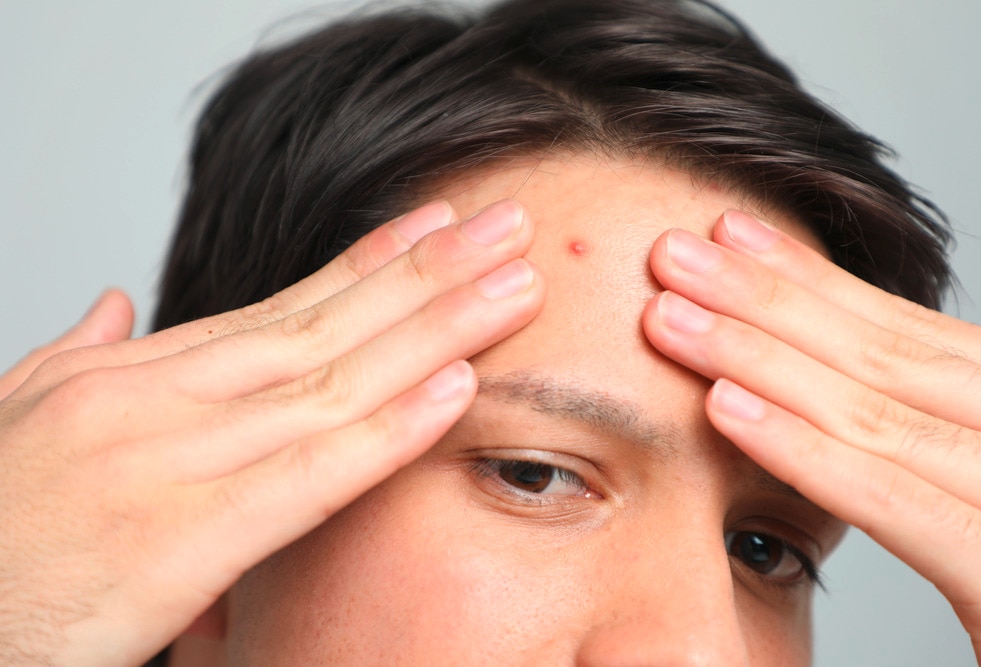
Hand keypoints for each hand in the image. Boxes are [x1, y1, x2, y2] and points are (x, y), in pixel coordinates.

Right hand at [0, 200, 543, 666]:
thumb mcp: (20, 426)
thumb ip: (75, 361)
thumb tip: (115, 304)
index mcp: (134, 376)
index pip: (281, 306)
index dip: (368, 265)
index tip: (437, 228)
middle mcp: (159, 399)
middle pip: (325, 322)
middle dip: (428, 272)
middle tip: (509, 225)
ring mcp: (169, 459)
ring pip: (332, 378)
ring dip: (436, 328)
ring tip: (517, 286)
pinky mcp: (177, 538)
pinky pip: (308, 471)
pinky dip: (389, 427)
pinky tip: (457, 388)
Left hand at [643, 210, 980, 665]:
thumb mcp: (975, 507)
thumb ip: (917, 455)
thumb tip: (811, 395)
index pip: (916, 341)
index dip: (817, 281)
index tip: (732, 237)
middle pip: (892, 361)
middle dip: (769, 300)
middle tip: (672, 253)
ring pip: (884, 415)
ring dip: (760, 358)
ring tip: (668, 317)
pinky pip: (903, 505)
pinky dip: (807, 452)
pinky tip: (726, 410)